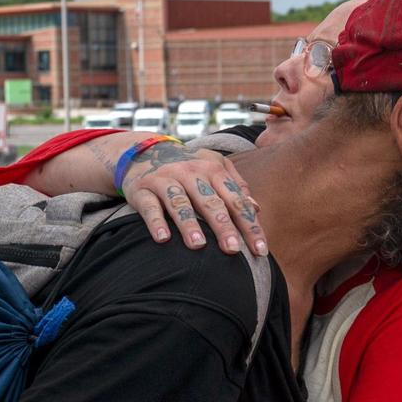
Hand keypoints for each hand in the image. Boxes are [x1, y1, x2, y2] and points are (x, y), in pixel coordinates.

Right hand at [120, 143, 266, 256]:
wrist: (144, 152)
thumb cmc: (189, 168)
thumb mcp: (214, 168)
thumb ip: (236, 187)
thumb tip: (257, 209)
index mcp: (213, 169)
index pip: (236, 200)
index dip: (249, 225)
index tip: (260, 249)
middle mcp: (190, 172)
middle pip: (210, 202)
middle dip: (223, 226)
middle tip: (233, 250)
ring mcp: (165, 179)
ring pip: (180, 203)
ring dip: (189, 224)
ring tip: (198, 246)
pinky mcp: (142, 189)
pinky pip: (149, 207)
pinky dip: (155, 222)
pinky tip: (163, 239)